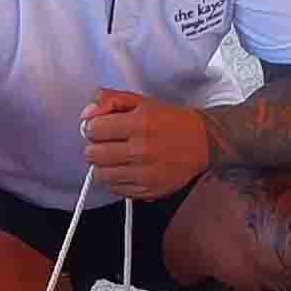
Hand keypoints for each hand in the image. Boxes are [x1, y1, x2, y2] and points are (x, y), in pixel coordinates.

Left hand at [78, 91, 209, 201]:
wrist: (203, 143)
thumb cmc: (171, 121)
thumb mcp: (142, 101)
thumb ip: (109, 100)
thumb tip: (86, 114)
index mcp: (140, 123)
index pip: (93, 129)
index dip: (95, 127)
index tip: (103, 127)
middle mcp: (141, 150)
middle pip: (92, 154)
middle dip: (96, 146)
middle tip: (109, 143)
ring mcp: (145, 173)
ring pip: (100, 175)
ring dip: (104, 165)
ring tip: (117, 157)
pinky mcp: (148, 190)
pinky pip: (115, 189)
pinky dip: (116, 180)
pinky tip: (128, 169)